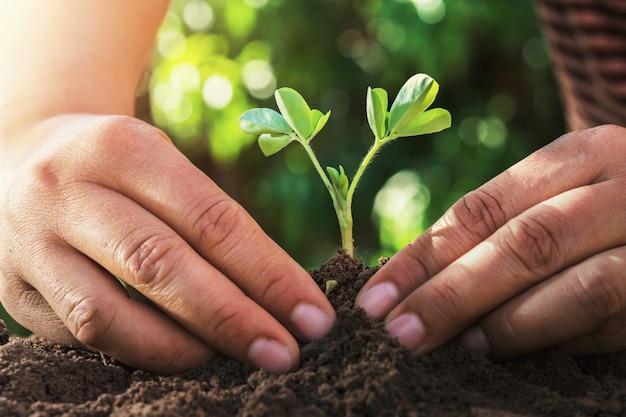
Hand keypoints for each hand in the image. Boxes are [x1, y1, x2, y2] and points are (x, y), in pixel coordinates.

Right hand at [0, 114, 334, 373]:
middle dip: (232, 318)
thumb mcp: (163, 165)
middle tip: (285, 354)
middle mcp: (68, 192)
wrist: (20, 155)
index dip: (268, 273)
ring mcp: (31, 244)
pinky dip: (135, 353)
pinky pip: (79, 336)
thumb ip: (211, 222)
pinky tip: (178, 357)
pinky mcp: (14, 290)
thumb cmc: (118, 166)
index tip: (313, 315)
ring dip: (180, 349)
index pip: (211, 220)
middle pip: (160, 265)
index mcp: (122, 148)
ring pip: (108, 314)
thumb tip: (276, 296)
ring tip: (231, 362)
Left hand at [356, 124, 625, 357]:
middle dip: (452, 295)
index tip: (375, 299)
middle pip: (523, 244)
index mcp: (579, 155)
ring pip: (580, 285)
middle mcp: (623, 184)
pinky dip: (565, 341)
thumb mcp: (561, 195)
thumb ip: (504, 227)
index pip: (481, 208)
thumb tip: (414, 282)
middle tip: (399, 336)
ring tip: (459, 350)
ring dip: (511, 324)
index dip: (422, 258)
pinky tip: (520, 357)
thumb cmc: (611, 207)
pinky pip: (618, 321)